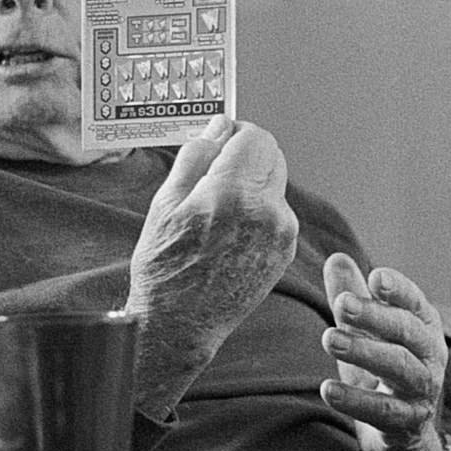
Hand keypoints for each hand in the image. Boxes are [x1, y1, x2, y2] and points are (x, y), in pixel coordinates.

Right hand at [126, 117, 297, 416]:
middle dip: (245, 155)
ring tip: (218, 211)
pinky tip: (230, 233)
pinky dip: (258, 211)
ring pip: (275, 183)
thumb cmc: (165, 267)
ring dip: (252, 183)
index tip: (218, 140)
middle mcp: (266, 211)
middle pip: (271, 155)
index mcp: (233, 193)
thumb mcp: (166, 203)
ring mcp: (281, 234)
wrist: (180, 325)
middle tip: (215, 174)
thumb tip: (220, 126)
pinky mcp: (285, 252)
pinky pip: (277, 212)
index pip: (254, 136)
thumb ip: (197, 155)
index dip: (234, 132)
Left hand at [318, 252, 448, 450]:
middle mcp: (430, 355)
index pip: (415, 303)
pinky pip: (384, 411)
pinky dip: (356, 401)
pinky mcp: (408, 423)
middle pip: (407, 331)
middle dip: (375, 316)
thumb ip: (353, 299)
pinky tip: (328, 390)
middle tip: (341, 305)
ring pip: (399, 367)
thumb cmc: (383, 373)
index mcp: (423, 327)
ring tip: (329, 339)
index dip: (398, 289)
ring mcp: (422, 391)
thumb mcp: (366, 335)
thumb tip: (336, 259)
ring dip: (364, 352)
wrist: (402, 437)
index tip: (375, 277)